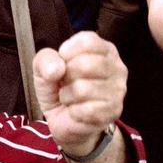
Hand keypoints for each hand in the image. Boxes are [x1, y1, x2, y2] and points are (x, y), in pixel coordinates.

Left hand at [32, 32, 127, 156]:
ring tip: (70, 97)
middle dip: (66, 76)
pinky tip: (76, 110)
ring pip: (83, 89)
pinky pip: (86, 110)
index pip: (87, 41)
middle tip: (66, 83)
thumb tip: (57, 69)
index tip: (63, 62)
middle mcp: (117, 67)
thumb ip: (45, 60)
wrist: (65, 121)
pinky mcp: (113, 111)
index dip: (67, 52)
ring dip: (67, 96)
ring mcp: (118, 90)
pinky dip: (74, 112)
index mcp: (104, 49)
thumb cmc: (60, 89)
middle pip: (85, 64)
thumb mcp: (44, 68)